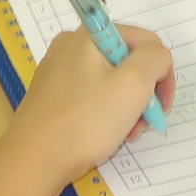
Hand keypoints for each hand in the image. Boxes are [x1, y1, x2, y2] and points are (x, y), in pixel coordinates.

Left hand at [0, 25, 172, 187]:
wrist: (35, 160)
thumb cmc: (86, 121)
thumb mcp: (133, 84)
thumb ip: (155, 59)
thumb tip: (157, 58)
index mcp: (89, 35)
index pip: (144, 40)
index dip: (161, 72)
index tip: (161, 105)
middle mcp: (71, 48)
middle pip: (127, 62)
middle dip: (143, 93)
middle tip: (143, 122)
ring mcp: (59, 73)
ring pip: (111, 83)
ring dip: (128, 108)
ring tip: (126, 134)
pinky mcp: (54, 97)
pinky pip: (92, 97)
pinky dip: (107, 115)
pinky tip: (107, 136)